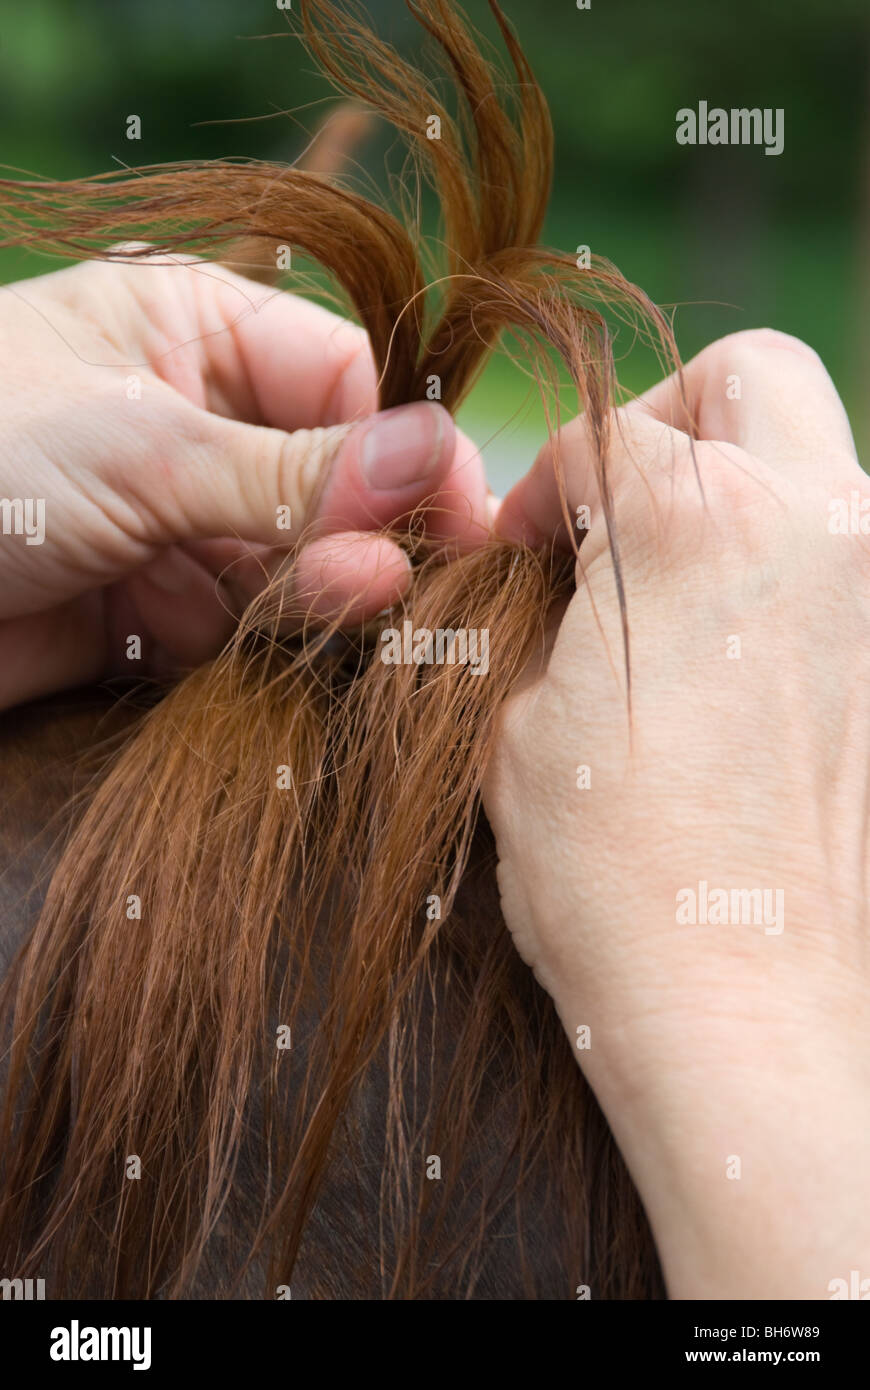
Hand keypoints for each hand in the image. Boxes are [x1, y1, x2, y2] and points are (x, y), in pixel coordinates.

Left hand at [0, 253, 488, 707]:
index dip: (410, 448)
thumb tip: (437, 455)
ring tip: (334, 618)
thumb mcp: (140, 445)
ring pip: (291, 570)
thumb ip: (292, 471)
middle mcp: (192, 430)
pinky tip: (270, 660)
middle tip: (401, 584)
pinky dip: (262, 654)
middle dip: (363, 534)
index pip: (344, 382)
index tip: (468, 517)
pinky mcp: (148, 619)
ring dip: (315, 600)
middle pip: (330, 484)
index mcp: (190, 336)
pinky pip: (240, 637)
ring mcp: (172, 528)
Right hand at [486, 329, 869, 1296]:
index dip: (540, 488)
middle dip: (673, 420)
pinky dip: (801, 573)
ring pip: (822, 460)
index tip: (523, 545)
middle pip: (749, 377)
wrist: (753, 1013)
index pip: (600, 433)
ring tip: (691, 590)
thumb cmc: (616, 880)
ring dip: (747, 495)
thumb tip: (552, 574)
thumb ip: (541, 612)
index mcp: (691, 522)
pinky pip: (857, 563)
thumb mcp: (519, 726)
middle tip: (624, 508)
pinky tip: (754, 657)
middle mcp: (820, 520)